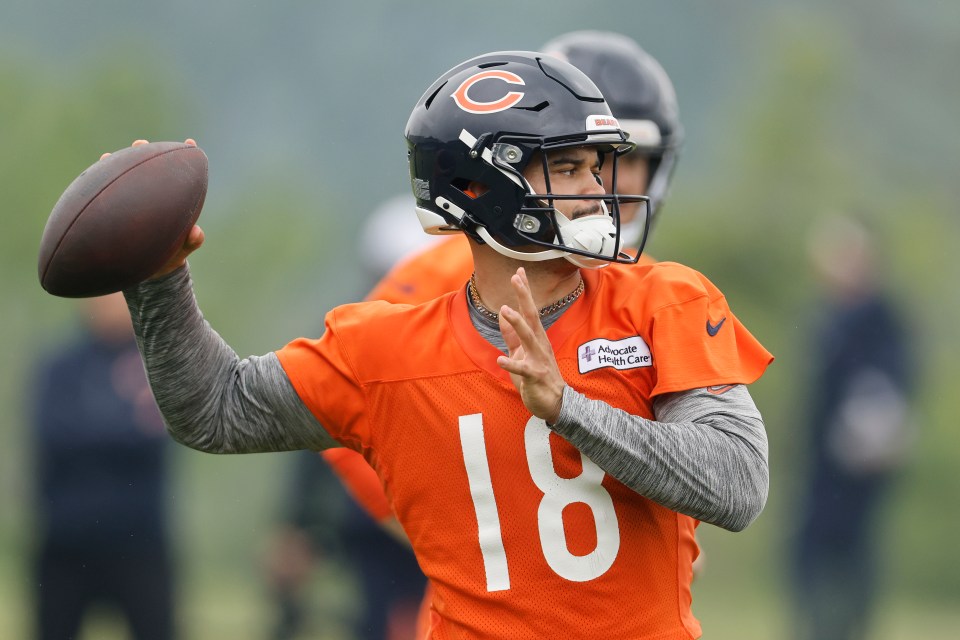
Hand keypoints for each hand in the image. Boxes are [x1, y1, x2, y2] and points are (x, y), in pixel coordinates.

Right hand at [101, 139, 204, 277]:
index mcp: (171, 202)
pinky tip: (89, 180)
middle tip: (140, 144)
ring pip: (124, 179)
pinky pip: (106, 197)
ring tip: (107, 156)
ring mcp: (131, 201)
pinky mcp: (114, 212)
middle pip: (149, 169)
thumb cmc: (167, 258)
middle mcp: (151, 196)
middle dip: (145, 153)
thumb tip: (197, 232)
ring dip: (116, 165)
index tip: (189, 143)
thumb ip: (191, 243)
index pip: (180, 175)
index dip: (184, 156)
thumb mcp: (179, 252)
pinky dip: (99, 187)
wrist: (146, 272)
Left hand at [496, 268, 565, 422]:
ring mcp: (538, 359)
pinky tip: (500, 359)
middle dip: (524, 297)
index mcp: (536, 338)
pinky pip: (522, 369)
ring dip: (517, 323)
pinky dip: (511, 364)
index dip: (524, 292)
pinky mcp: (535, 376)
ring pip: (528, 338)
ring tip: (505, 309)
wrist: (555, 403)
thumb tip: (502, 316)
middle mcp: (539, 344)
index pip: (530, 310)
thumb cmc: (538, 377)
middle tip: (516, 277)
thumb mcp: (521, 353)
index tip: (518, 272)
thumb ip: (511, 336)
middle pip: (532, 316)